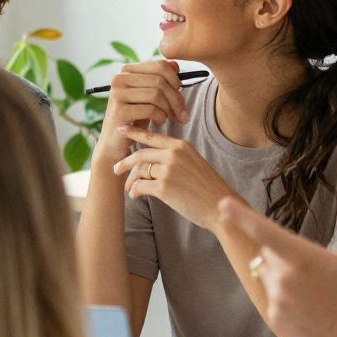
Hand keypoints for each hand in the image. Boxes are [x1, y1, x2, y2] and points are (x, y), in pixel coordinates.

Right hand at [92, 60, 186, 167]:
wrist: (116, 141)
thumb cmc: (135, 117)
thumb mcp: (150, 96)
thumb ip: (161, 79)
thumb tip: (175, 64)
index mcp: (126, 71)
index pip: (159, 65)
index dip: (175, 80)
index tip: (181, 94)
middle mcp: (119, 79)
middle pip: (160, 80)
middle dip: (176, 98)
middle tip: (182, 114)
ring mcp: (117, 94)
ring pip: (156, 94)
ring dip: (168, 109)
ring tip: (168, 118)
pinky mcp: (119, 111)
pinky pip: (150, 109)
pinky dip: (160, 117)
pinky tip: (158, 122)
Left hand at [113, 128, 235, 228]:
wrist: (220, 206)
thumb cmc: (207, 188)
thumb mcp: (194, 163)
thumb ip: (175, 157)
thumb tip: (152, 160)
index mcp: (181, 146)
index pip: (152, 136)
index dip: (134, 133)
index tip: (121, 130)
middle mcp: (174, 154)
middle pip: (140, 153)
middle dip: (125, 162)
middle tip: (116, 169)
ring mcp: (169, 170)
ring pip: (139, 170)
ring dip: (130, 180)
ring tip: (129, 189)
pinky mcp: (164, 187)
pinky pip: (140, 185)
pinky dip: (135, 191)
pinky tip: (135, 195)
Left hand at [219, 193, 336, 336]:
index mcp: (302, 258)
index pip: (264, 231)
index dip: (241, 216)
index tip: (223, 204)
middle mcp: (284, 278)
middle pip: (269, 253)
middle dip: (284, 254)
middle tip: (315, 269)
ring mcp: (277, 300)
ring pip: (269, 275)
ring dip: (282, 275)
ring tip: (315, 292)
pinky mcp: (274, 319)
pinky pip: (271, 297)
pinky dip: (284, 297)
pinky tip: (309, 309)